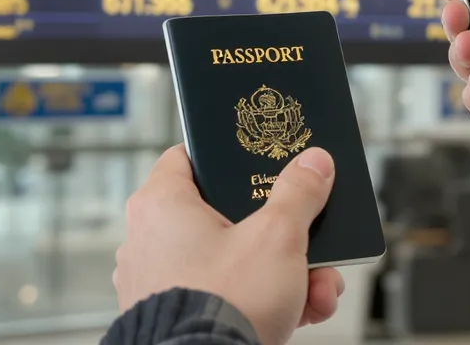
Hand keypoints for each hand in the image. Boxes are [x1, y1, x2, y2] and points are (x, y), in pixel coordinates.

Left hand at [114, 145, 344, 344]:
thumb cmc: (223, 304)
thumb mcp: (278, 237)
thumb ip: (298, 194)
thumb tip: (313, 165)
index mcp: (162, 204)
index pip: (190, 156)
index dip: (229, 155)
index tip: (262, 160)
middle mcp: (152, 240)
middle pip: (229, 215)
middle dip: (283, 232)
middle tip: (310, 235)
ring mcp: (164, 281)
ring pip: (236, 260)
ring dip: (286, 272)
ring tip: (317, 287)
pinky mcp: (180, 314)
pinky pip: (228, 294)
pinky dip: (265, 300)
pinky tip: (303, 310)